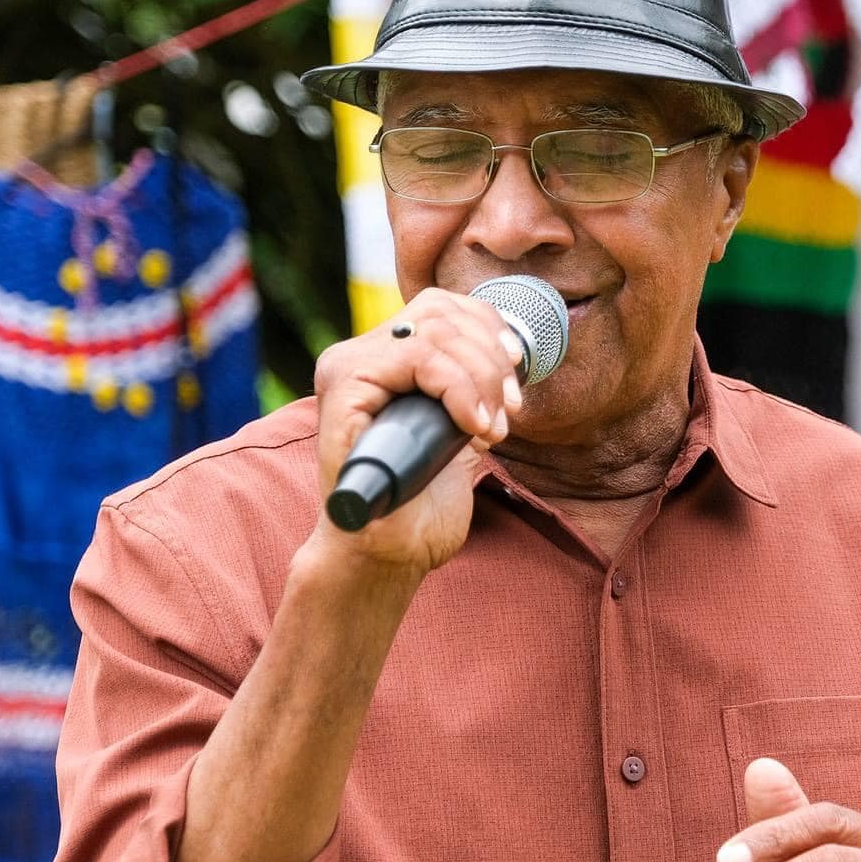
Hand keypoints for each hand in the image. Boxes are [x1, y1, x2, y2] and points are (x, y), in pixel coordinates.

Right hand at [307, 288, 523, 573]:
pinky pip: (418, 358)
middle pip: (442, 313)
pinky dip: (459, 388)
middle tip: (508, 411)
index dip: (490, 332)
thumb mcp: (457, 433)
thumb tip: (511, 356)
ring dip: (481, 377)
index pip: (443, 308)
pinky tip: (474, 427)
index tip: (517, 383)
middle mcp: (360, 355)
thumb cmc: (419, 502)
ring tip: (491, 426)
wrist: (385, 553)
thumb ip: (470, 393)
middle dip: (492, 359)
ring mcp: (348, 369)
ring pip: (434, 332)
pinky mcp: (344, 389)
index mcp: (385, 359)